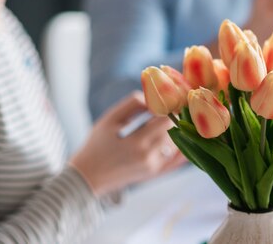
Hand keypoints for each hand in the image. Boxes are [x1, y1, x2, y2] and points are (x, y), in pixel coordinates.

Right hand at [69, 92, 186, 196]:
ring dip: (179, 130)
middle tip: (177, 103)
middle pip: (174, 131)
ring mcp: (154, 168)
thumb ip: (133, 104)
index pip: (166, 119)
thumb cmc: (96, 144)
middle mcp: (150, 158)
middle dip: (176, 116)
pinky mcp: (156, 174)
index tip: (172, 96)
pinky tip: (185, 135)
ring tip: (178, 116)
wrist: (87, 177)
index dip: (171, 106)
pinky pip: (178, 161)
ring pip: (178, 144)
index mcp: (137, 143)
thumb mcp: (110, 120)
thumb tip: (154, 97)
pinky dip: (183, 147)